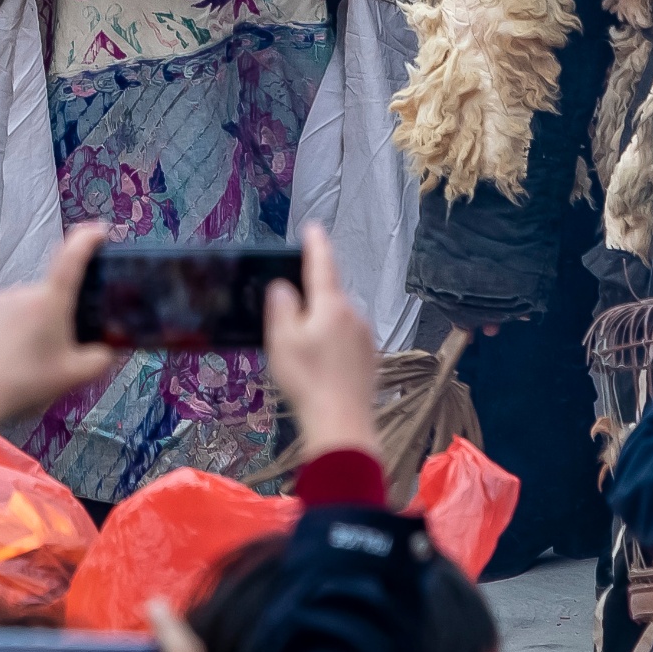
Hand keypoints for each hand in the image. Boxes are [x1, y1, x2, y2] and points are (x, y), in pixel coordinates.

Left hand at [0, 222, 120, 438]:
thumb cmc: (27, 384)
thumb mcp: (75, 376)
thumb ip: (102, 358)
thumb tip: (110, 348)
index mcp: (49, 301)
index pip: (72, 256)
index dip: (88, 239)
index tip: (100, 230)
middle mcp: (23, 291)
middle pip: (53, 294)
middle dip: (62, 315)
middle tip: (62, 349)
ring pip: (30, 305)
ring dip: (37, 322)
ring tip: (32, 360)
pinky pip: (8, 312)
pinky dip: (16, 327)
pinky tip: (10, 356)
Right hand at [264, 221, 381, 465]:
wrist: (342, 423)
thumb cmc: (307, 380)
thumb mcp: (282, 340)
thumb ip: (281, 306)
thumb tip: (284, 287)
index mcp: (332, 304)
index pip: (323, 264)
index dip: (316, 244)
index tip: (313, 228)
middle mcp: (354, 315)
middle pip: (328, 296)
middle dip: (310, 300)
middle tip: (288, 323)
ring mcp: (366, 338)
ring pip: (338, 320)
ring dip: (321, 325)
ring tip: (302, 353)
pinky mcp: (370, 359)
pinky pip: (347, 340)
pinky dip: (332, 345)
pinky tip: (320, 367)